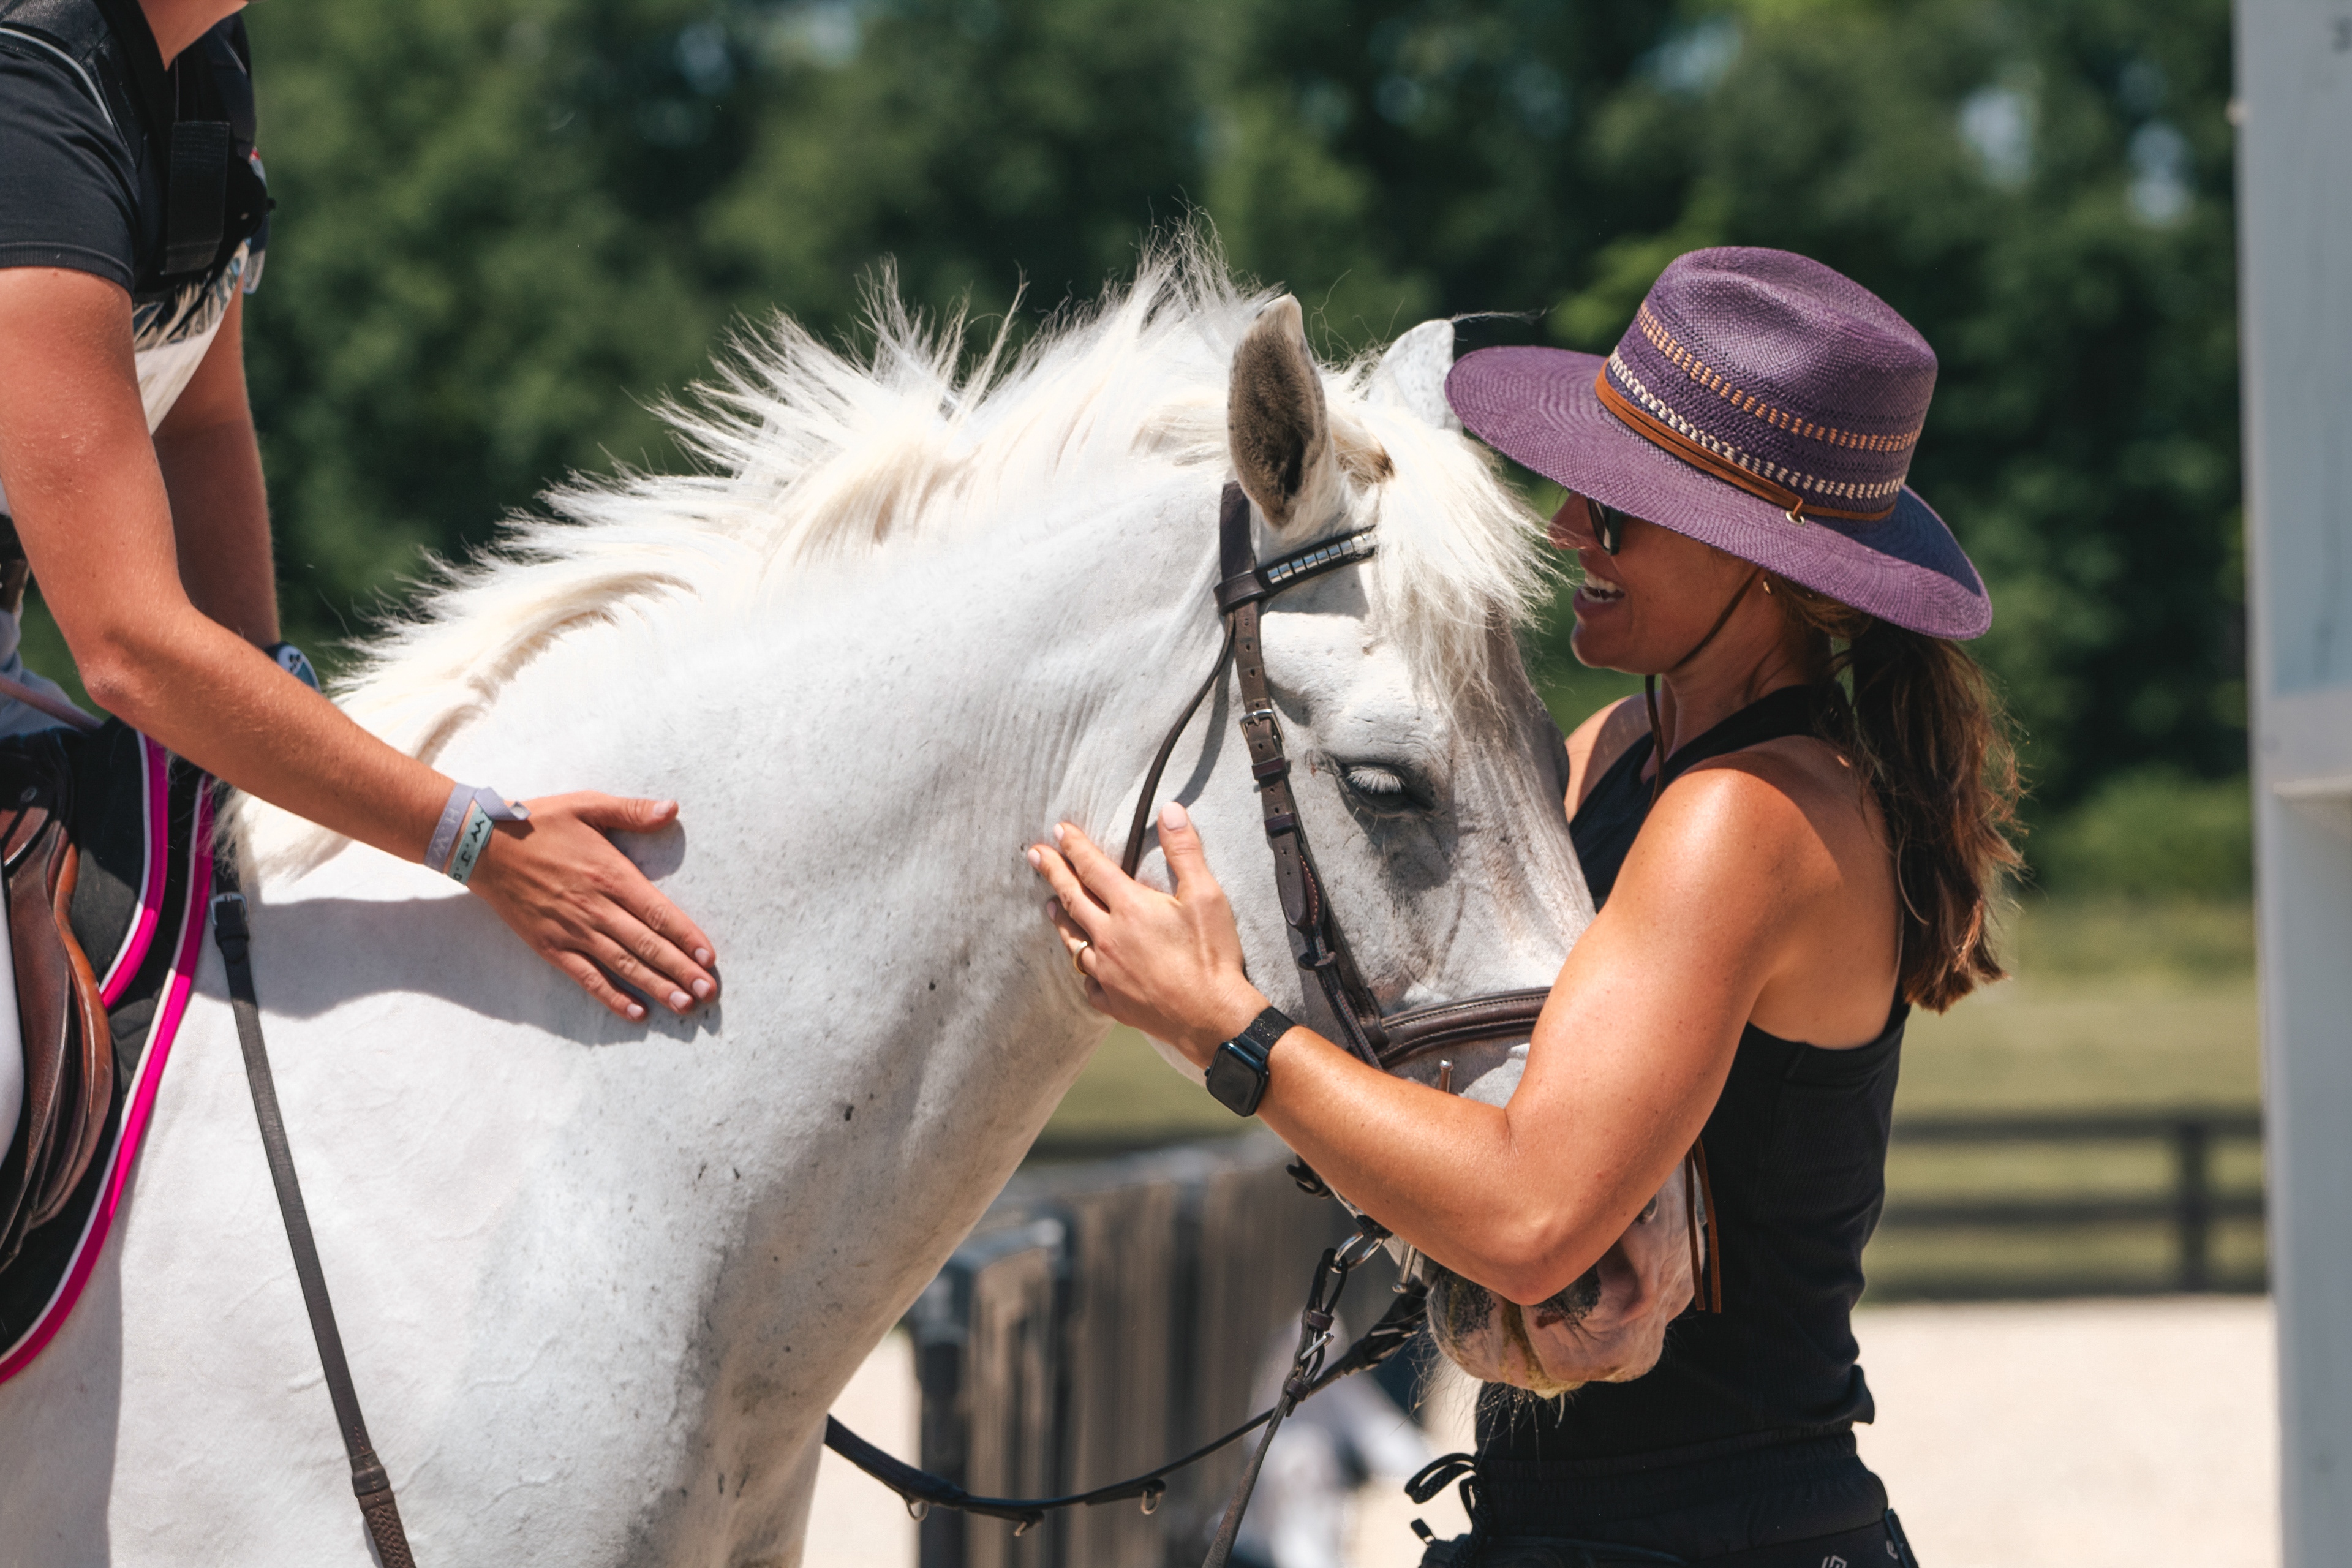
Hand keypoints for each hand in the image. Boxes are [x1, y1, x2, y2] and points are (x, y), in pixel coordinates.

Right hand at [465, 792, 718, 1021]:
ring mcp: (571, 930)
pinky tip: (636, 1013)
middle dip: (681, 970)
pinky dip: (611, 997)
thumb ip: (631, 811)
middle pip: (646, 945)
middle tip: (708, 992)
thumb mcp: (587, 804)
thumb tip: (671, 809)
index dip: (686, 937)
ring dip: (656, 987)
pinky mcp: (550, 946)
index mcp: (610, 874)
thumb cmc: (539, 822)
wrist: (480, 845)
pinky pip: (586, 977)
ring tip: (684, 1006)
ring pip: (622, 965)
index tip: (709, 958)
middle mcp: (595, 908)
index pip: (658, 913)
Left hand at [1026, 803, 1263, 1064]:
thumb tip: (1169, 810)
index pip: (1092, 868)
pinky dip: (1084, 967)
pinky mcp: (1113, 1002)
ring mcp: (1108, 973)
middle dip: (1052, 873)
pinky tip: (1085, 964)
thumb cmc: (1213, 956)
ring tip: (1049, 905)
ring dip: (1060, 919)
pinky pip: (1088, 981)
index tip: (1058, 831)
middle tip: (1033, 854)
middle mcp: (1110, 938)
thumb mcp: (1206, 895)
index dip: (1074, 846)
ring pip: (1073, 941)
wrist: (1213, 1018)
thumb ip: (1184, 851)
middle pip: (1072, 898)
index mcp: (1130, 908)